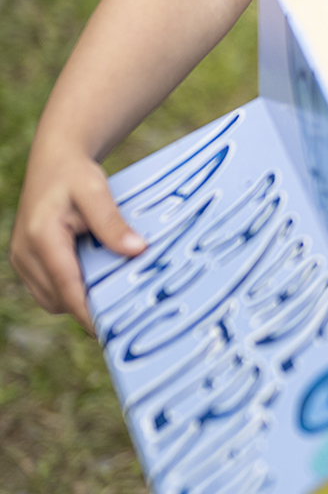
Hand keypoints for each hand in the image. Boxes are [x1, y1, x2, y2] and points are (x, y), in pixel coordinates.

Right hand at [10, 148, 145, 333]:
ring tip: (113, 298)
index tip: (110, 333)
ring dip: (78, 301)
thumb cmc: (76, 174)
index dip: (88, 313)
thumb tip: (137, 251)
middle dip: (88, 309)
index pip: (66, 287)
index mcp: (41, 237)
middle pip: (59, 299)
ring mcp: (23, 259)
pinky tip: (96, 284)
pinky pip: (49, 290)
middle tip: (125, 316)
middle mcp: (25, 253)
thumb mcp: (96, 191)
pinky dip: (70, 292)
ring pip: (52, 299)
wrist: (55, 160)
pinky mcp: (27, 262)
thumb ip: (112, 223)